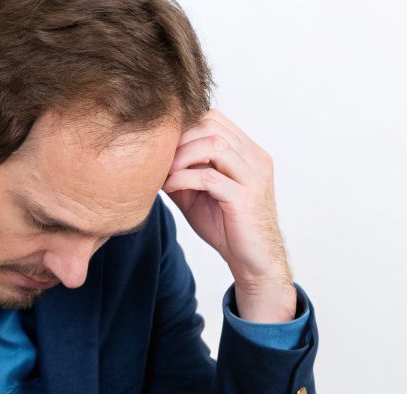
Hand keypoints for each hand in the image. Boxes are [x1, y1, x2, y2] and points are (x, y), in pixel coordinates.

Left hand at [162, 109, 293, 322]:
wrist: (254, 261)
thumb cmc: (228, 227)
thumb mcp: (198, 195)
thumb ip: (181, 172)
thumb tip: (151, 158)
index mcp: (247, 152)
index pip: (214, 119)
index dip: (184, 127)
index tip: (163, 147)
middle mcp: (255, 158)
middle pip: (213, 125)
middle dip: (180, 139)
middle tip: (160, 158)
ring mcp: (253, 176)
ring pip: (214, 145)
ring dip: (181, 156)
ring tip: (164, 172)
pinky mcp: (245, 198)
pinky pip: (210, 177)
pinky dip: (183, 178)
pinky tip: (169, 187)